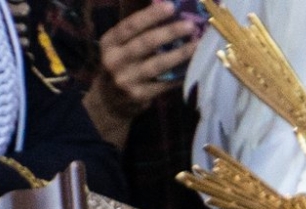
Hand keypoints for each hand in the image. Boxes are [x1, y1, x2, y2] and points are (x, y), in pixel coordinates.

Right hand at [82, 2, 199, 148]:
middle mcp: (114, 61)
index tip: (170, 6)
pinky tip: (192, 66)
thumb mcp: (120, 46)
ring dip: (179, 54)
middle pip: (145, 43)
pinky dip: (179, 75)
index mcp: (110, 43)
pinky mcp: (138, 96)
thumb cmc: (121, 64)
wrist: (109, 102)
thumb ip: (138, 31)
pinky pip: (163, 83)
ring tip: (196, 45)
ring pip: (157, 64)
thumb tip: (169, 9)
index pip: (130, 26)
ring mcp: (125, 80)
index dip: (150, 15)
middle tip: (190, 26)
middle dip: (170, 33)